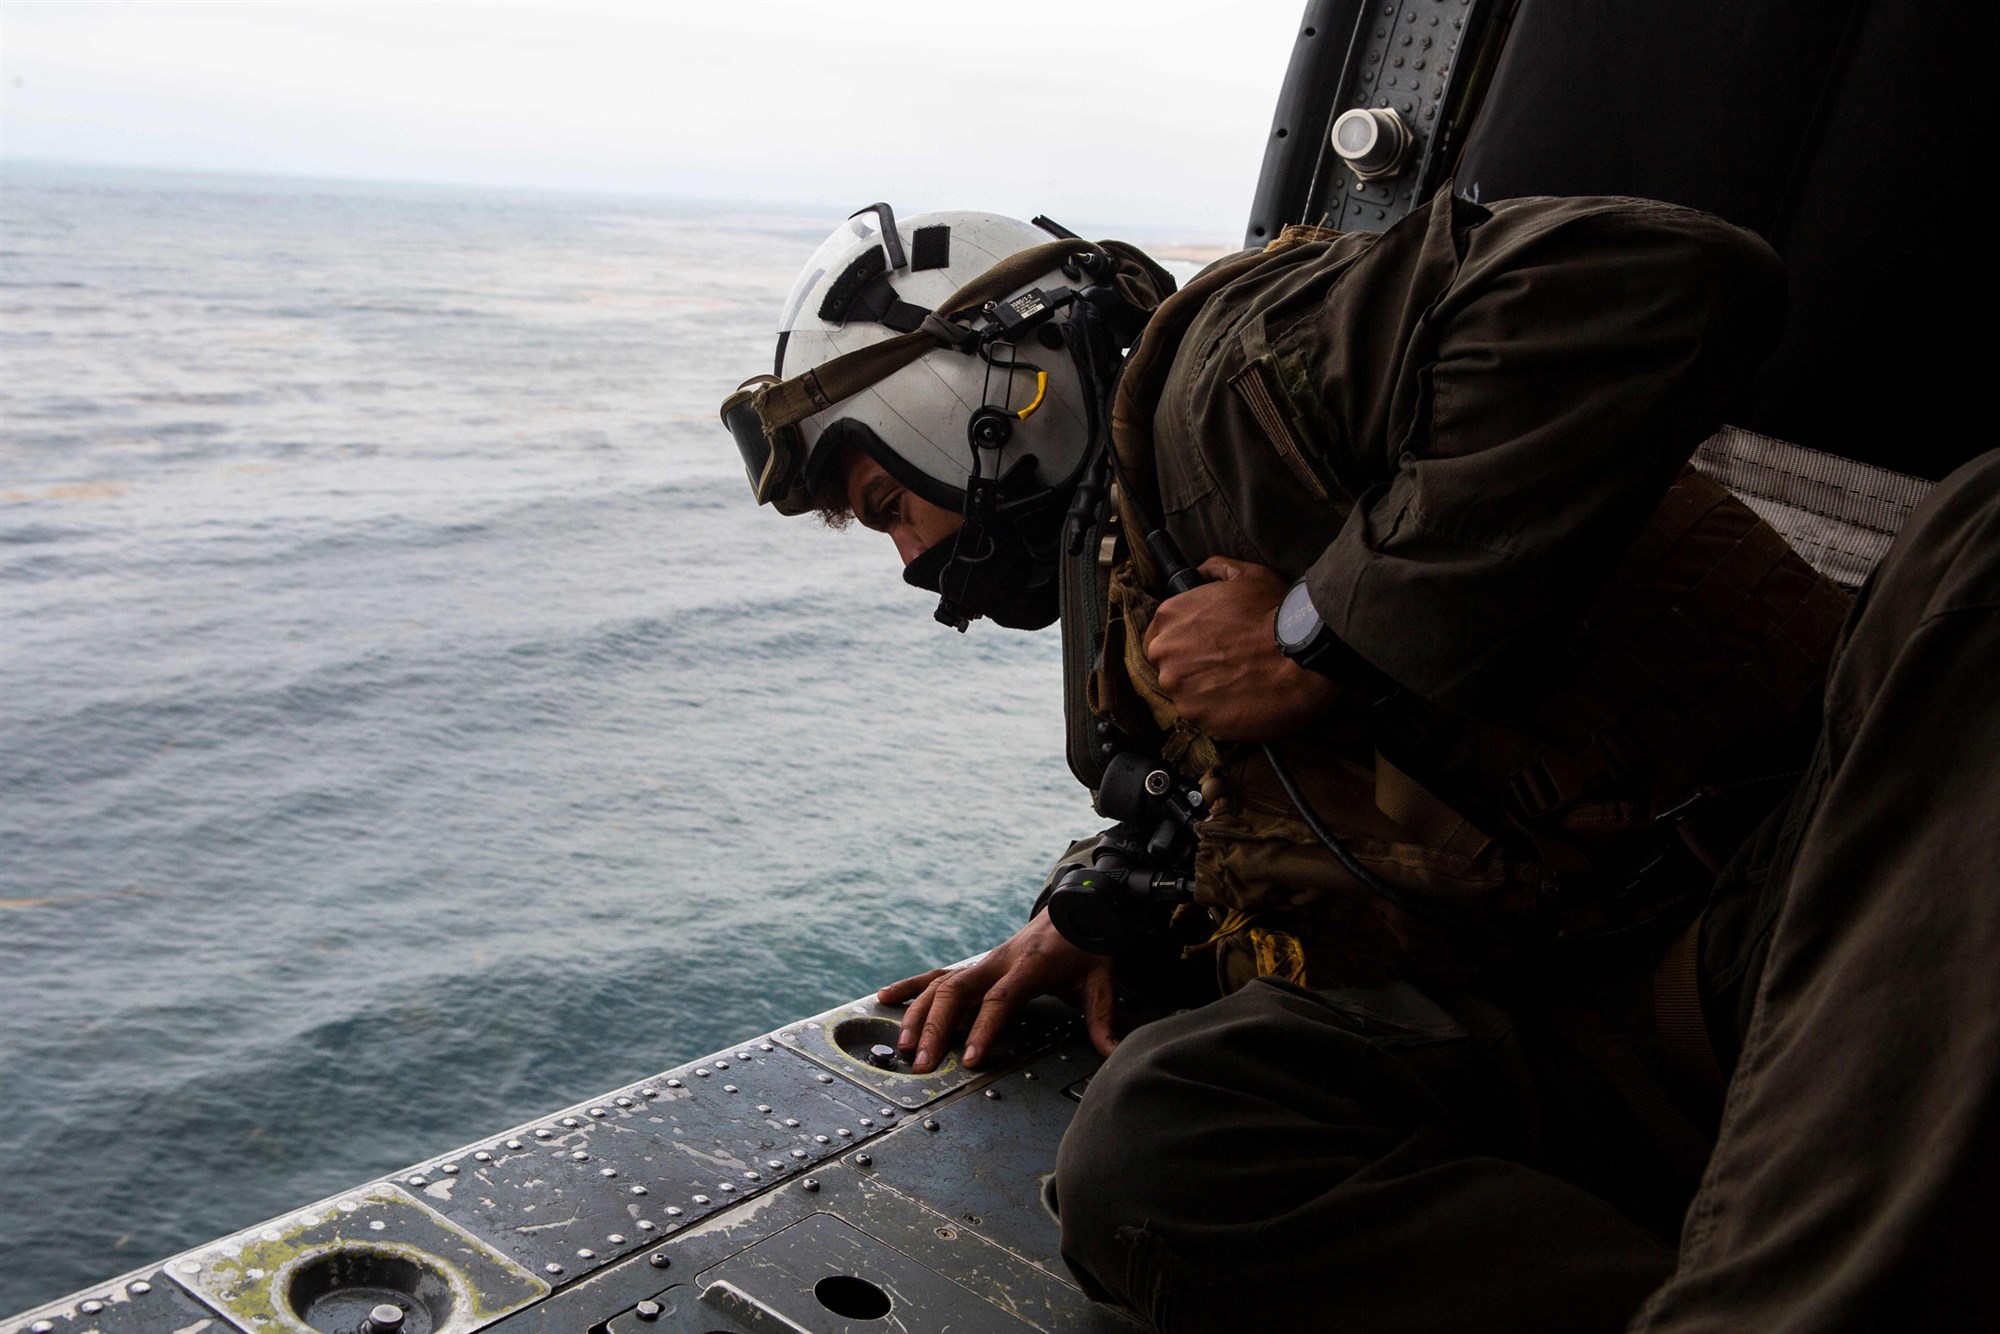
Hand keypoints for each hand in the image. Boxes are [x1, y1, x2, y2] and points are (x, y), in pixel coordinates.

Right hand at [876, 911, 1116, 1071]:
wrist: (1076, 907)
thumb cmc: (1088, 944)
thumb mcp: (1103, 977)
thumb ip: (1104, 1018)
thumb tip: (1117, 1054)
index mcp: (1030, 965)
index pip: (1002, 998)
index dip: (984, 1028)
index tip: (969, 1058)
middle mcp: (999, 962)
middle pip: (958, 991)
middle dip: (936, 1028)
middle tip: (922, 1063)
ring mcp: (983, 962)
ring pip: (941, 985)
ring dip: (919, 1015)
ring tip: (904, 1047)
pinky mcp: (976, 965)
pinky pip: (936, 975)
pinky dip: (910, 987)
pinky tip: (884, 1001)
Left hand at [1143, 556, 1340, 740]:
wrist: (1301, 655)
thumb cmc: (1274, 613)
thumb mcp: (1247, 575)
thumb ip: (1215, 570)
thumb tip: (1201, 572)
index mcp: (1169, 617)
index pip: (1159, 637)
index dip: (1184, 644)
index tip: (1206, 648)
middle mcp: (1165, 654)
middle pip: (1168, 668)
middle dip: (1191, 669)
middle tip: (1226, 667)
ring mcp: (1179, 689)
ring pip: (1185, 695)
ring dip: (1205, 693)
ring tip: (1238, 685)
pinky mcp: (1198, 718)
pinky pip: (1203, 718)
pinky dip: (1219, 713)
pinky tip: (1243, 702)